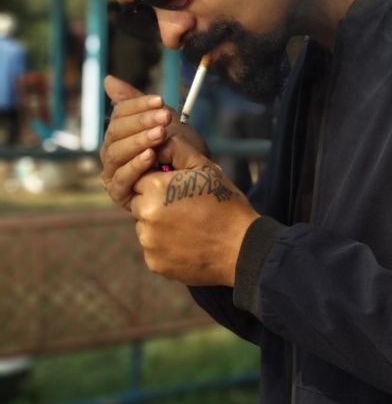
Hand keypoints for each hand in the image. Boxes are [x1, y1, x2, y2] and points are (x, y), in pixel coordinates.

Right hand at [100, 75, 207, 209]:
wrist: (196, 180)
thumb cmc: (178, 149)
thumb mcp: (163, 121)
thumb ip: (136, 102)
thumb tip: (108, 80)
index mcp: (118, 134)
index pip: (119, 114)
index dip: (139, 105)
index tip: (161, 101)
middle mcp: (111, 153)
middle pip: (115, 133)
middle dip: (141, 123)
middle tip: (165, 117)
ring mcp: (113, 174)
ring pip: (117, 154)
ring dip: (139, 141)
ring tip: (160, 134)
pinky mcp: (120, 194)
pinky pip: (122, 178)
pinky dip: (136, 165)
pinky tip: (151, 155)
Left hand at [130, 136, 259, 285]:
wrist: (241, 248)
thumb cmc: (225, 204)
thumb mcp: (205, 168)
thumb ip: (176, 149)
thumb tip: (156, 140)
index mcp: (155, 189)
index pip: (140, 177)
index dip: (159, 181)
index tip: (178, 188)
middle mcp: (146, 215)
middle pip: (139, 202)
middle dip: (156, 202)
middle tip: (185, 207)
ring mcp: (149, 242)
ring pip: (145, 226)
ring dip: (160, 224)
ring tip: (189, 226)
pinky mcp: (154, 262)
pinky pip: (153, 248)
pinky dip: (165, 245)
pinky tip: (188, 242)